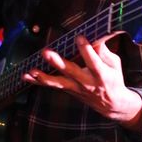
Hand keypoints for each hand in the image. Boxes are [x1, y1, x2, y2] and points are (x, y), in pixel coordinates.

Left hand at [23, 35, 141, 128]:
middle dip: (58, 62)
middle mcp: (87, 83)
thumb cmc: (114, 79)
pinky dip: (38, 82)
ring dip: (44, 77)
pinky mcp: (68, 91)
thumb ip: (103, 51)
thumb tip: (95, 35)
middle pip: (71, 72)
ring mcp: (76, 88)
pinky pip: (51, 86)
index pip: (93, 61)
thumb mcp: (115, 64)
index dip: (86, 49)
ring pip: (58, 83)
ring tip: (32, 71)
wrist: (112, 105)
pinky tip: (26, 76)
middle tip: (46, 53)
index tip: (79, 37)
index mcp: (101, 75)